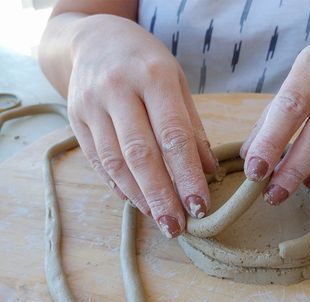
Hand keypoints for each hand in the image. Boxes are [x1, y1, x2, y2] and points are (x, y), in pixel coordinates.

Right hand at [67, 15, 216, 236]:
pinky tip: (135, 201)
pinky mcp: (75, 119)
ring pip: (115, 162)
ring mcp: (91, 105)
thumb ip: (191, 126)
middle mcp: (118, 90)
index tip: (200, 206)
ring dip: (139, 196)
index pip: (173, 135)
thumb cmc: (146, 61)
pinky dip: (117, 185)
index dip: (187, 175)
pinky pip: (96, 160)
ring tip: (160, 218)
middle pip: (141, 154)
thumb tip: (207, 170)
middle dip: (161, 196)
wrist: (94, 40)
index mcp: (153, 77)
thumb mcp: (177, 82)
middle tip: (177, 226)